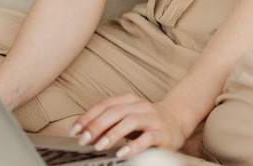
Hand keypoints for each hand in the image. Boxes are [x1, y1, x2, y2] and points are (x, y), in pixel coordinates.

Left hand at [70, 94, 191, 157]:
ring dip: (112, 134)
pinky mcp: (162, 133)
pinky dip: (133, 145)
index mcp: (128, 100)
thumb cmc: (146, 121)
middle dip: (96, 126)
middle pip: (115, 111)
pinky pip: (147, 138)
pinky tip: (122, 152)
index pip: (104, 105)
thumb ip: (109, 122)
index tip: (75, 130)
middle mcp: (140, 106)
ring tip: (99, 146)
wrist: (177, 120)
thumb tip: (85, 133)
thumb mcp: (127, 117)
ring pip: (130, 121)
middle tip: (84, 140)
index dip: (88, 116)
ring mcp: (152, 118)